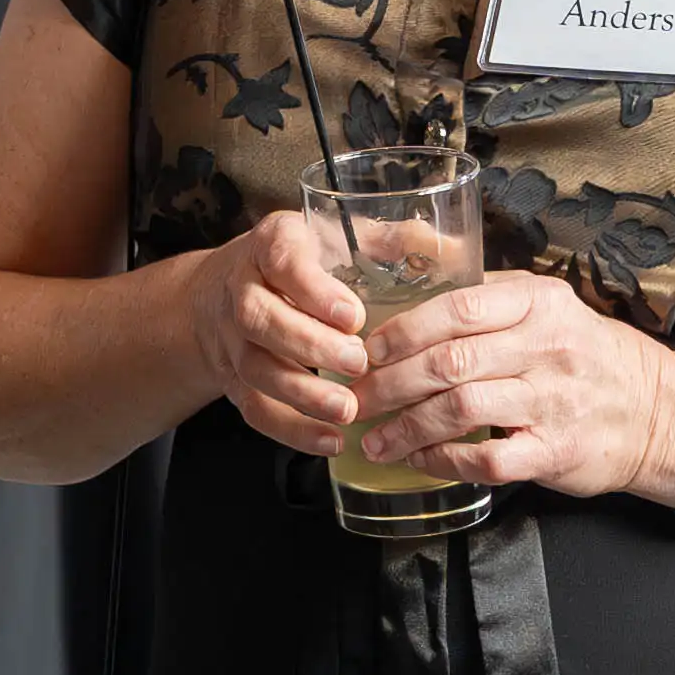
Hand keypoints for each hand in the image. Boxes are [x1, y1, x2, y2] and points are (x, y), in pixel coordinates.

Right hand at [187, 209, 373, 458]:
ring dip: (301, 394)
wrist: (226, 285)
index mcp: (272, 244)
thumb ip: (387, 239)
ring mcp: (232, 338)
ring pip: (255, 368)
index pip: (282, 261)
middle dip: (309, 344)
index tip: (354, 315)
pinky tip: (330, 440)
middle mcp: (241, 289)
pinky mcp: (234, 379)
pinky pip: (255, 409)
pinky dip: (292, 430)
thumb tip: (448, 245)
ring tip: (347, 410)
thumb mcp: (336, 233)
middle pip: (259, 317)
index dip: (315, 290)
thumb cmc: (302, 260)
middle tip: (357, 363)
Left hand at [347, 270, 674, 501]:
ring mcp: (553, 401)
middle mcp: (547, 347)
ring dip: (407, 427)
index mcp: (538, 303)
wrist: (656, 411)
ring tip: (374, 439)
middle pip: (449, 362)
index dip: (399, 332)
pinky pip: (488, 459)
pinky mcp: (557, 451)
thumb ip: (483, 293)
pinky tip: (420, 461)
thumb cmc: (585, 354)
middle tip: (354, 399)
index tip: (362, 350)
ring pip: (462, 410)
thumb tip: (402, 268)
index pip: (455, 309)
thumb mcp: (544, 306)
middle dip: (389, 383)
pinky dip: (445, 461)